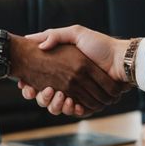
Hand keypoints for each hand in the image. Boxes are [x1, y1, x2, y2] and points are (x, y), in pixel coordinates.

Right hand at [10, 33, 125, 113]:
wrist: (120, 58)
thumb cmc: (99, 44)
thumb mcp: (76, 34)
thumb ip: (55, 35)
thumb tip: (36, 43)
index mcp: (62, 68)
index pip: (39, 80)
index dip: (29, 85)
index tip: (24, 85)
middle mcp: (68, 82)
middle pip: (46, 97)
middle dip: (40, 97)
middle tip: (43, 92)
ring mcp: (78, 93)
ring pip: (58, 106)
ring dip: (55, 105)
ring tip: (59, 96)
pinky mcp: (89, 102)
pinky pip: (75, 111)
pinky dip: (71, 109)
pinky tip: (70, 102)